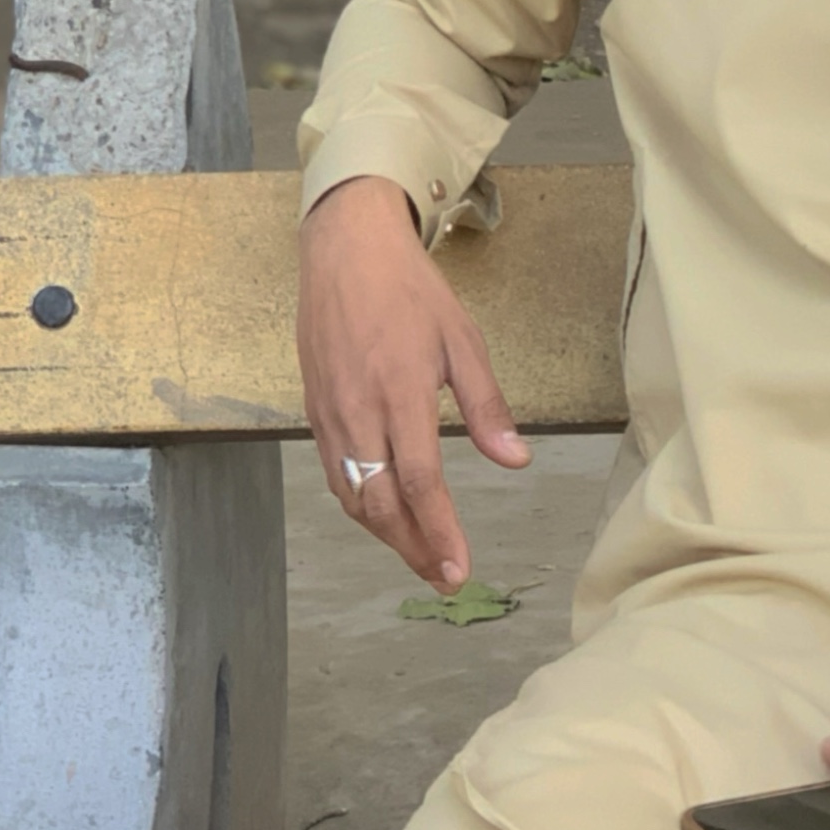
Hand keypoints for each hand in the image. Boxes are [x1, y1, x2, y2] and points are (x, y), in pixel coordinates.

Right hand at [298, 175, 528, 586]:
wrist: (344, 251)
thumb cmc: (409, 291)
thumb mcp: (462, 340)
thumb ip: (487, 406)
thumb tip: (515, 460)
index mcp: (400, 393)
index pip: (419, 484)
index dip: (439, 532)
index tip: (459, 569)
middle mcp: (358, 412)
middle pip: (379, 504)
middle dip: (412, 549)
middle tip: (444, 578)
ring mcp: (330, 415)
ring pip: (352, 496)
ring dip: (385, 535)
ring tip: (421, 557)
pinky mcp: (314, 411)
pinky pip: (335, 475)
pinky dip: (360, 506)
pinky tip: (384, 516)